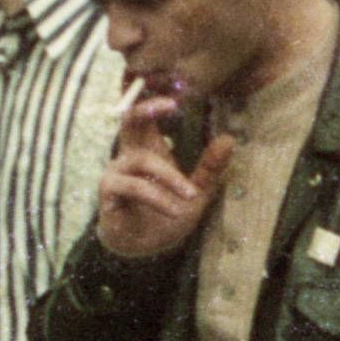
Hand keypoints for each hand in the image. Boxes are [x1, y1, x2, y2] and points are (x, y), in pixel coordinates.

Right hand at [89, 85, 224, 264]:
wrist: (145, 250)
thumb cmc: (166, 215)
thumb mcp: (196, 193)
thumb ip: (210, 168)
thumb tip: (229, 139)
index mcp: (148, 148)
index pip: (145, 114)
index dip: (154, 97)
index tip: (178, 90)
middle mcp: (129, 154)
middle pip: (129, 118)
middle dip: (146, 107)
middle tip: (172, 104)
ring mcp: (116, 172)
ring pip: (142, 160)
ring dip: (170, 177)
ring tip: (191, 196)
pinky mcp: (109, 192)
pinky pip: (134, 187)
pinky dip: (157, 197)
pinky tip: (174, 210)